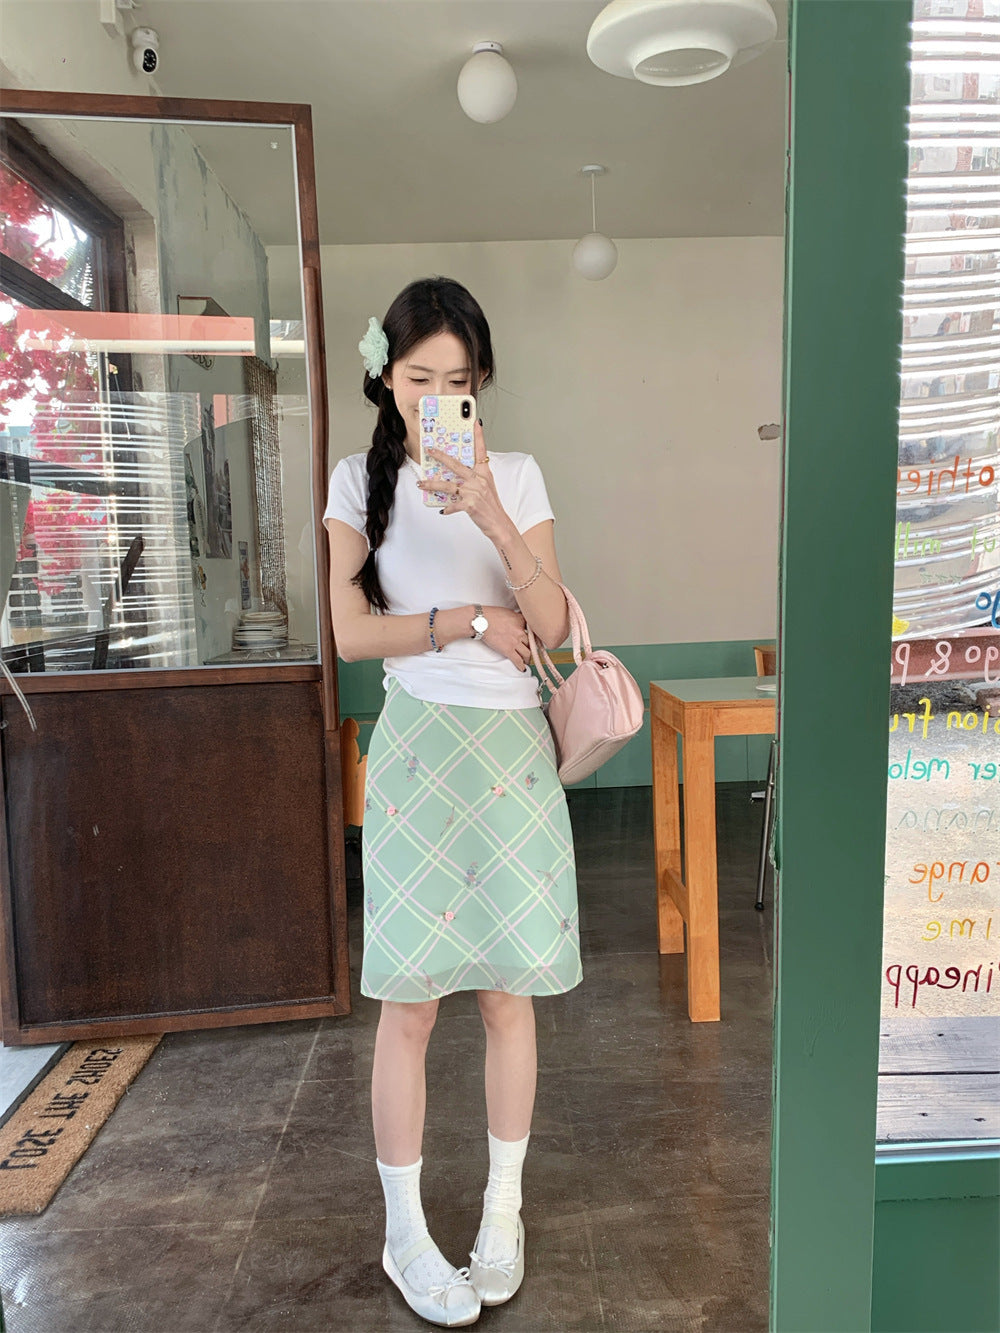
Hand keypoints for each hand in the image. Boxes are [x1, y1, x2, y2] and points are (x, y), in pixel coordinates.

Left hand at [417, 420, 510, 540]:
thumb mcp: (486, 487)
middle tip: (430, 450)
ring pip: (448, 485)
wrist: (498, 523)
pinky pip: (452, 505)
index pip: (481, 451)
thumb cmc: (491, 505)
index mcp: (484, 473)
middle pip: (456, 465)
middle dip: (441, 456)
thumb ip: (473, 478)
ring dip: (432, 484)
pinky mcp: (470, 504)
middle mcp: (479, 480)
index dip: (479, 436)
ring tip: (421, 483)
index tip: (475, 422)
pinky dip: (446, 508)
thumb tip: (454, 474)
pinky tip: (441, 510)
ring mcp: (474, 492)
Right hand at [480, 605, 531, 671]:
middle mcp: (520, 631)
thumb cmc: (490, 614)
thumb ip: (516, 617)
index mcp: (520, 621)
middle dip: (532, 648)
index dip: (534, 636)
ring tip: (526, 660)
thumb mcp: (508, 612)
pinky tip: (522, 668)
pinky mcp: (508, 650)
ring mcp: (514, 642)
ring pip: (527, 653)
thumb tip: (517, 621)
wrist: (481, 621)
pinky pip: (518, 660)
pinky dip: (521, 666)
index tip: (535, 640)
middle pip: (531, 642)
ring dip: (528, 658)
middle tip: (531, 651)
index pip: (533, 629)